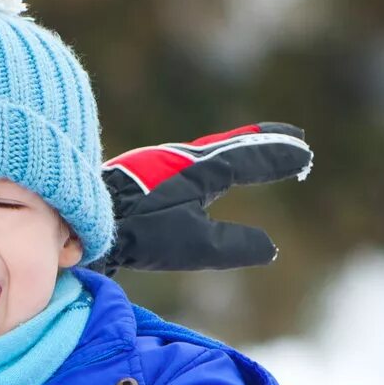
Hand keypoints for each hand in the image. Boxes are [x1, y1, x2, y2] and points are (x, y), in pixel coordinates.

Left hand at [95, 123, 313, 273]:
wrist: (79, 215)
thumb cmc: (138, 230)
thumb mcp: (193, 244)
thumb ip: (233, 245)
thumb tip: (269, 248)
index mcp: (201, 170)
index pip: (250, 159)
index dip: (278, 158)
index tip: (305, 154)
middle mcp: (183, 159)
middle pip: (233, 145)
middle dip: (264, 142)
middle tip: (293, 136)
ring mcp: (160, 164)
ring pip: (210, 150)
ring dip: (238, 146)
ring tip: (255, 145)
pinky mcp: (142, 175)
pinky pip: (188, 160)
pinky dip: (210, 158)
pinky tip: (200, 169)